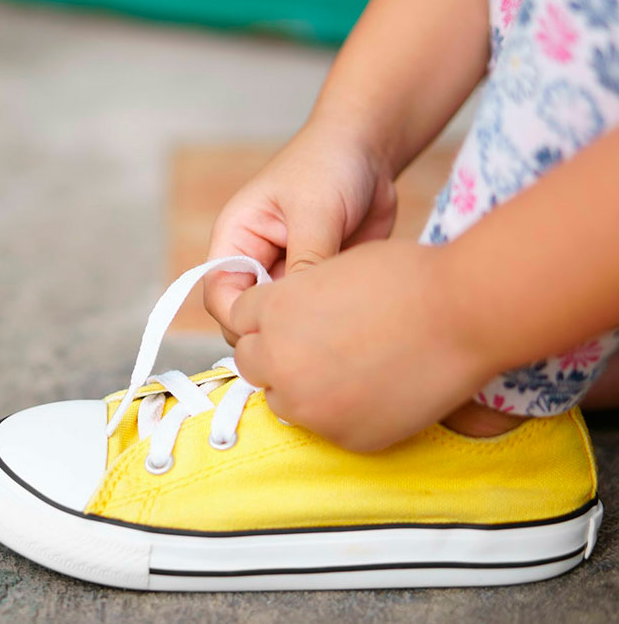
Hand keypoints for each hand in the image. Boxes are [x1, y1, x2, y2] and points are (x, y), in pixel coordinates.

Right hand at [203, 121, 395, 344]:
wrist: (370, 148)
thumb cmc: (329, 163)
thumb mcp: (315, 211)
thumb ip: (305, 262)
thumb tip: (298, 312)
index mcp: (236, 238)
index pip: (219, 295)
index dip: (239, 317)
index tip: (275, 330)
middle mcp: (255, 260)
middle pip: (247, 313)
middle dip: (271, 327)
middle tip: (310, 333)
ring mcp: (286, 271)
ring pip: (281, 317)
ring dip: (303, 322)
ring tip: (335, 317)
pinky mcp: (316, 278)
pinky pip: (313, 311)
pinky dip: (327, 316)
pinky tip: (351, 308)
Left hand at [230, 240, 492, 451]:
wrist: (464, 315)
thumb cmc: (408, 278)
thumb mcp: (334, 268)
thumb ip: (297, 296)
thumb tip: (286, 317)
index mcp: (272, 311)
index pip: (240, 318)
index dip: (267, 314)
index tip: (290, 315)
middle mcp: (279, 360)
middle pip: (251, 362)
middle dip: (275, 353)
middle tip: (315, 344)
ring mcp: (309, 405)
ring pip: (281, 400)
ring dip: (301, 386)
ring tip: (346, 367)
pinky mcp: (341, 436)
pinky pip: (323, 426)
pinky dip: (340, 412)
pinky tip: (374, 389)